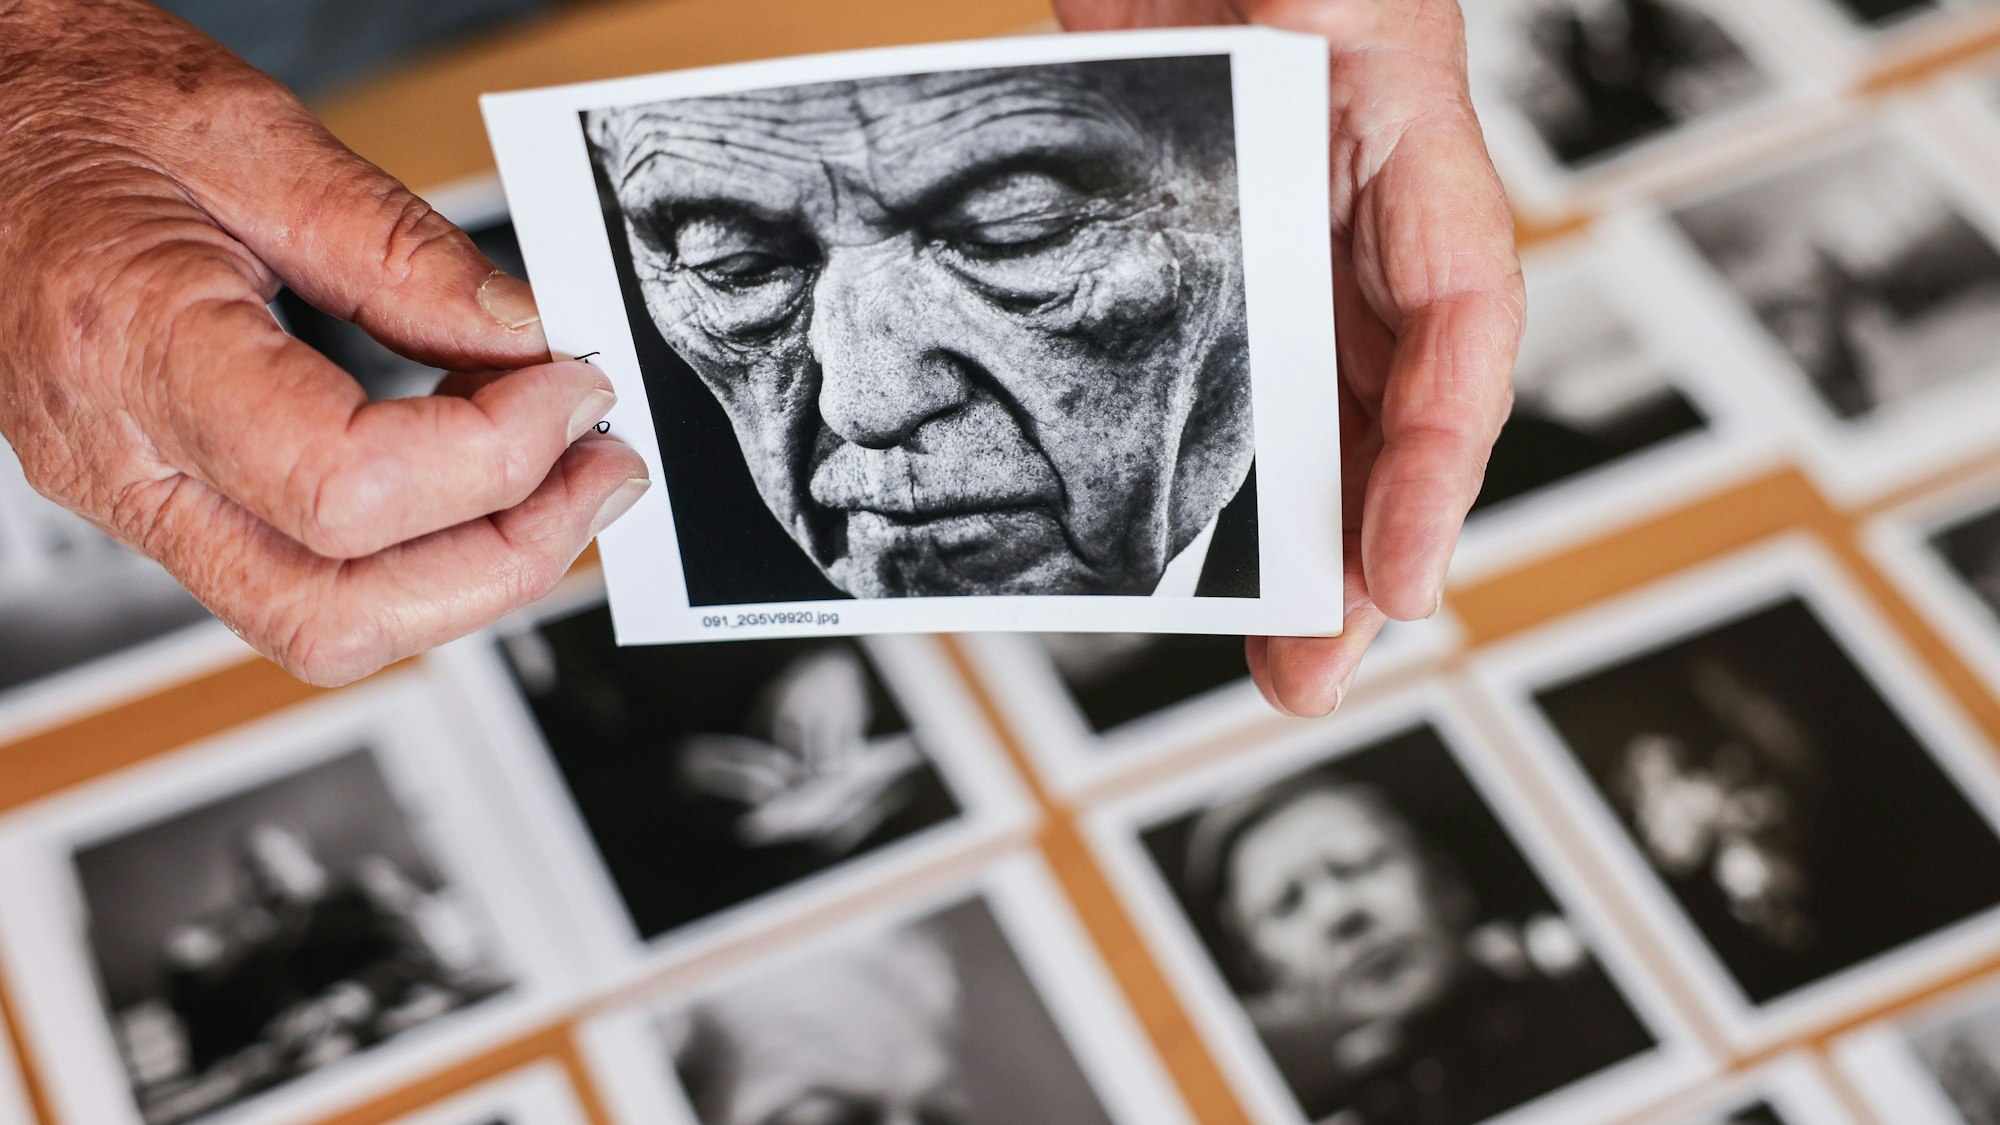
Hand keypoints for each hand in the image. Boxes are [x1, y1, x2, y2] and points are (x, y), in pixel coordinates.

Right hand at [0, 0, 650, 685]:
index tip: (574, 389)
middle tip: (599, 472)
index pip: (341, 489)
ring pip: (324, 623)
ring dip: (475, 569)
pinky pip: (306, 577)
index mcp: (131, 346)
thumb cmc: (74, 111)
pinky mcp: (164, 502)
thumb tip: (525, 337)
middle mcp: (119, 458)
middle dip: (504, 560)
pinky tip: (479, 466)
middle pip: (335, 612)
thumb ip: (400, 249)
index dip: (493, 458)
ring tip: (562, 471)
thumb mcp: (250, 135)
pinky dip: (419, 545)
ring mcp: (134, 498)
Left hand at [1054, 0, 1523, 715]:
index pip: (1456, 329)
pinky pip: (1209, 382)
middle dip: (1361, 554)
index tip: (1400, 574)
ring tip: (1277, 659)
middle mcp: (1355, 225)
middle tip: (1314, 674)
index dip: (1437, 462)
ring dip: (1292, 543)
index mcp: (1412, 155)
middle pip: (1385, 412)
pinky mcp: (1192, 263)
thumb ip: (1336, 0)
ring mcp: (1274, 249)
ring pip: (1304, 421)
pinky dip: (1208, 468)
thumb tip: (1315, 29)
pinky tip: (1179, 541)